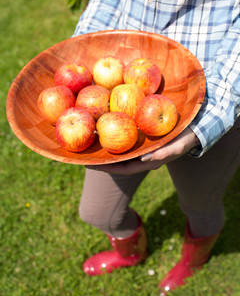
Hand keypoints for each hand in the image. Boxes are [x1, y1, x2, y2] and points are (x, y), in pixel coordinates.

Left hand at [85, 127, 199, 174]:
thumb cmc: (185, 138)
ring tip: (87, 140)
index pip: (122, 168)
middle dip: (100, 158)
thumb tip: (147, 159)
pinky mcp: (141, 138)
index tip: (89, 163)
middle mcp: (141, 156)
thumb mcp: (178, 145)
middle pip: (116, 160)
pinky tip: (102, 127)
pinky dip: (113, 136)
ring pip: (118, 150)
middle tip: (81, 153)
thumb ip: (166, 153)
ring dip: (104, 147)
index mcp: (147, 161)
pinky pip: (123, 138)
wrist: (192, 128)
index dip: (105, 167)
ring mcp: (140, 148)